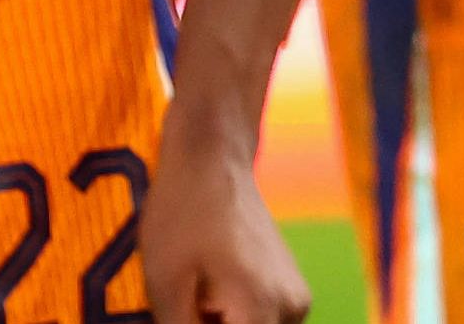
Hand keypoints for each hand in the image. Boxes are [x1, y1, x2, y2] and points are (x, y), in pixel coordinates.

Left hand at [140, 103, 309, 321]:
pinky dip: (234, 323)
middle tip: (186, 307)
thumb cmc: (182, 216)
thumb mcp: (166, 288)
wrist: (212, 158)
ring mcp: (297, 300)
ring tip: (193, 302)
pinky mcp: (292, 291)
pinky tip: (205, 302)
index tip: (186, 315)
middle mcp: (292, 311)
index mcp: (261, 311)